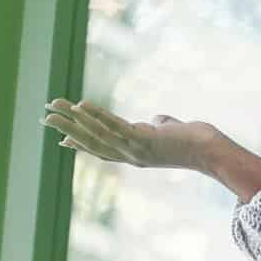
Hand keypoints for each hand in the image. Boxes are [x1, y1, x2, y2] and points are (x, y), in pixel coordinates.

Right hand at [43, 99, 260, 199]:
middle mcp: (132, 155)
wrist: (215, 152)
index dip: (81, 144)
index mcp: (136, 154)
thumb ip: (161, 126)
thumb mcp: (173, 132)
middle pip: (92, 142)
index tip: (61, 140)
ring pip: (97, 134)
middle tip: (46, 117)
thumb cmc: (197, 141)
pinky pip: (115, 126)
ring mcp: (136, 149)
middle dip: (68, 128)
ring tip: (54, 108)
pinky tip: (82, 105)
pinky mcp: (145, 140)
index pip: (103, 150)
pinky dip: (97, 115)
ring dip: (73, 120)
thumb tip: (158, 120)